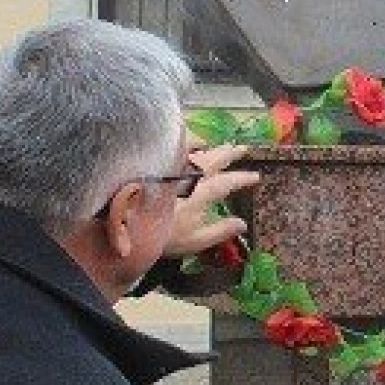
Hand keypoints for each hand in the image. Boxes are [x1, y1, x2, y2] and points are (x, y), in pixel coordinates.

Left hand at [163, 144, 261, 258]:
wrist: (128, 225)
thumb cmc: (164, 236)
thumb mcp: (196, 240)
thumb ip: (221, 231)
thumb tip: (243, 223)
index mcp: (202, 193)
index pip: (228, 182)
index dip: (243, 178)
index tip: (256, 176)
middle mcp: (190, 176)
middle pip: (215, 159)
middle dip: (231, 153)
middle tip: (243, 148)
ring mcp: (174, 168)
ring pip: (197, 151)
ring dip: (213, 147)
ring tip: (222, 144)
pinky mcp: (159, 165)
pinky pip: (177, 149)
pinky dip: (188, 144)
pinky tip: (191, 146)